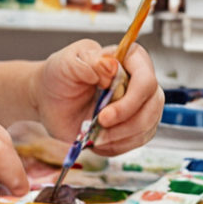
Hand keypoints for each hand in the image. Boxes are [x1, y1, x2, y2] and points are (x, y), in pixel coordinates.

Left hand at [33, 39, 162, 154]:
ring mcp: (139, 104)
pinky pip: (137, 140)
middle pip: (152, 105)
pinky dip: (117, 145)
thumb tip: (110, 66)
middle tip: (99, 124)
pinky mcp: (134, 125)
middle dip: (126, 121)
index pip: (146, 79)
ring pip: (147, 125)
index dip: (131, 99)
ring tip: (95, 133)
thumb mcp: (67, 62)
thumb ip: (89, 62)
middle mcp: (138, 81)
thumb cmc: (59, 75)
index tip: (105, 113)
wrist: (50, 98)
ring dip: (120, 135)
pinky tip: (98, 139)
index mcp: (127, 59)